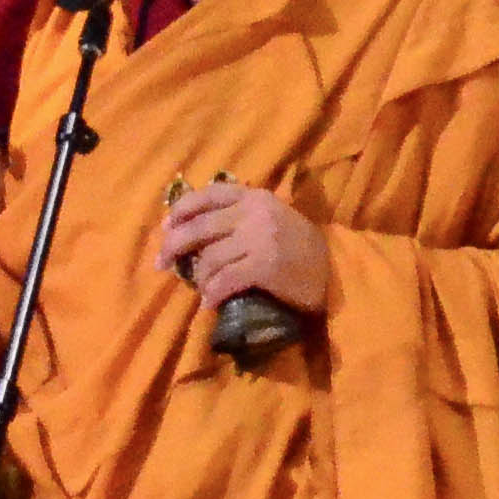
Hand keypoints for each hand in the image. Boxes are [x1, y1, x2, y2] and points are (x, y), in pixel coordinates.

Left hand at [157, 181, 329, 318]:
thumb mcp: (270, 219)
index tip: (165, 228)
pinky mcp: (266, 265)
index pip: (206, 195)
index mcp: (254, 197)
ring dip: (200, 279)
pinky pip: (223, 281)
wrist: (338, 269)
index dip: (180, 211)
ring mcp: (261, 238)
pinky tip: (210, 303)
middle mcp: (255, 212)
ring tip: (204, 289)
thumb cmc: (298, 247)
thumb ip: (236, 217)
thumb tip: (187, 230)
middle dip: (172, 247)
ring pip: (208, 259)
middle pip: (197, 228)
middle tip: (160, 263)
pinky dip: (212, 294)